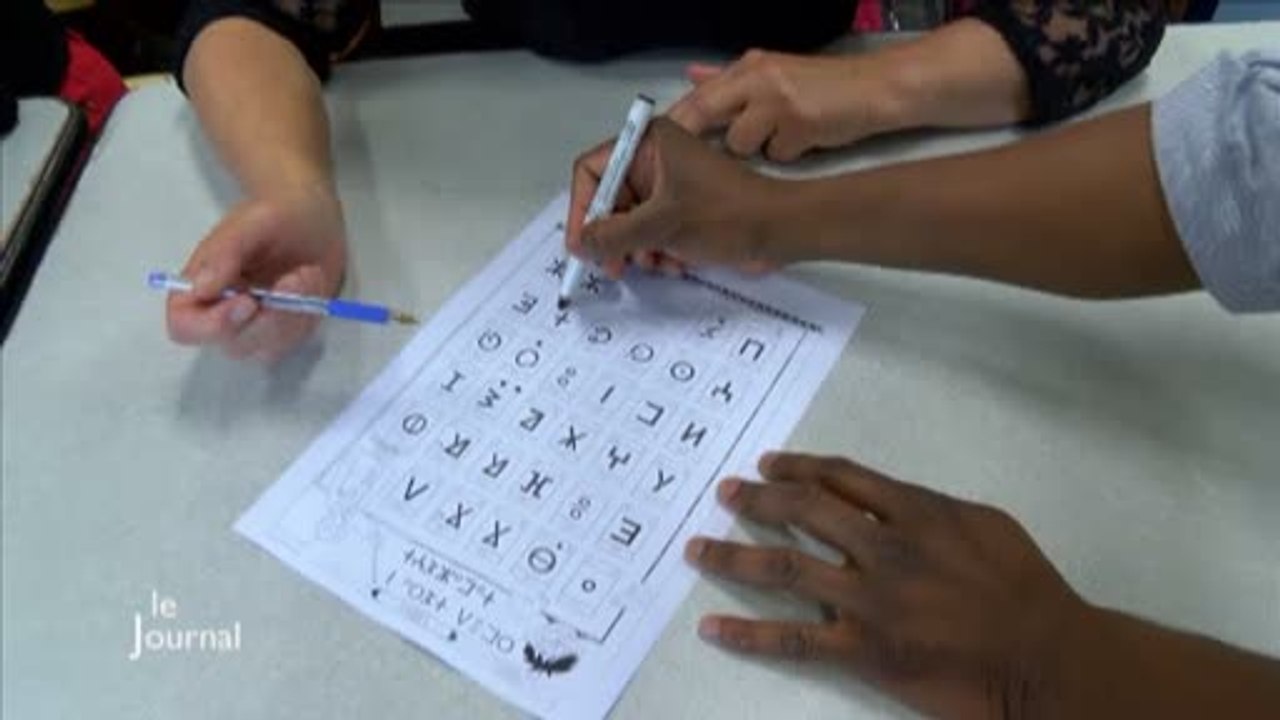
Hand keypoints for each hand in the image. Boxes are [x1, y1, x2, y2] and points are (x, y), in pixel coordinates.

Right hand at [166, 186, 346, 362]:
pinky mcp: (284, 330)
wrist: (311, 217)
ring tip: (306, 271)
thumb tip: (199, 288)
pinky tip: (312, 281)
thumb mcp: (251, 222)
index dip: (212, 325)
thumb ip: (224, 252)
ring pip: (270, 345)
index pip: (186, 327)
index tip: (248, 301)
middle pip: (235, 344)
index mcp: (198, 287)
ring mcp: (255, 326)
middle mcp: (222, 314)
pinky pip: (297, 337)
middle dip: (272, 316)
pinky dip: (310, 311)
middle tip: (295, 277)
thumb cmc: (274, 215)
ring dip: (295, 312)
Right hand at [567, 117, 793, 278]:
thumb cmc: (728, 214)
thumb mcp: (662, 225)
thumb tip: (580, 243)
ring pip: (628, 221)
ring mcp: (669, 185)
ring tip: (655, 264)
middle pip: (608, 199)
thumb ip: (613, 235)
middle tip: (614, 267)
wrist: (780, 230)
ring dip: (636, 249)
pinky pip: (650, 232)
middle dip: (612, 236)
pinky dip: (655, 251)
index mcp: (649, 142)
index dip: (581, 208)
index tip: (582, 244)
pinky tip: (674, 263)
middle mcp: (655, 158)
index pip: (592, 169)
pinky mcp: (681, 208)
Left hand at [668, 50, 906, 160]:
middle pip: (706, 112)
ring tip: (781, 137)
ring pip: (740, 143)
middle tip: (694, 164)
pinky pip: (775, 155)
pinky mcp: (799, 125)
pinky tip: (805, 141)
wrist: (876, 88)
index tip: (660, 147)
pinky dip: (786, 155)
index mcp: (749, 66)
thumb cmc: (823, 87)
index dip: (677, 123)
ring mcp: (778, 101)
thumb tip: (691, 75)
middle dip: (695, 141)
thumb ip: (729, 78)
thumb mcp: (773, 73)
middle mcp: (758, 78)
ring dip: (755, 150)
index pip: (699, 95)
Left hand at [686, 452, 1090, 718]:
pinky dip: (748, 635)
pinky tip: (714, 629)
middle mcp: (885, 548)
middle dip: (758, 500)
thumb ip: (929, 510)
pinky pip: (794, 640)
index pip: (842, 478)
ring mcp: (869, 601)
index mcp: (916, 511)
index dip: (798, 468)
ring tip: (698, 548)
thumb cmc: (1026, 589)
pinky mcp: (864, 650)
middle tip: (725, 493)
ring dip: (734, 557)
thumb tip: (888, 501)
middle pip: (804, 512)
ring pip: (786, 570)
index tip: (767, 465)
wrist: (1047, 658)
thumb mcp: (985, 526)